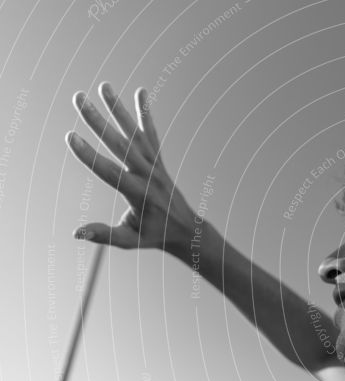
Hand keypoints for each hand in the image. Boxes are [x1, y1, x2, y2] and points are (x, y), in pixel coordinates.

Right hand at [66, 82, 195, 252]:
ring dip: (118, 109)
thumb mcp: (130, 241)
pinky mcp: (159, 161)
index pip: (110, 172)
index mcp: (138, 194)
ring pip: (135, 134)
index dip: (89, 155)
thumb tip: (77, 233)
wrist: (186, 230)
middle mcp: (148, 175)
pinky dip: (145, 113)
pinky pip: (152, 134)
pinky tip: (140, 91)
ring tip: (103, 86)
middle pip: (120, 145)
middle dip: (97, 121)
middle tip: (78, 98)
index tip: (69, 136)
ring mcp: (155, 166)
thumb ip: (105, 234)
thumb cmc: (154, 236)